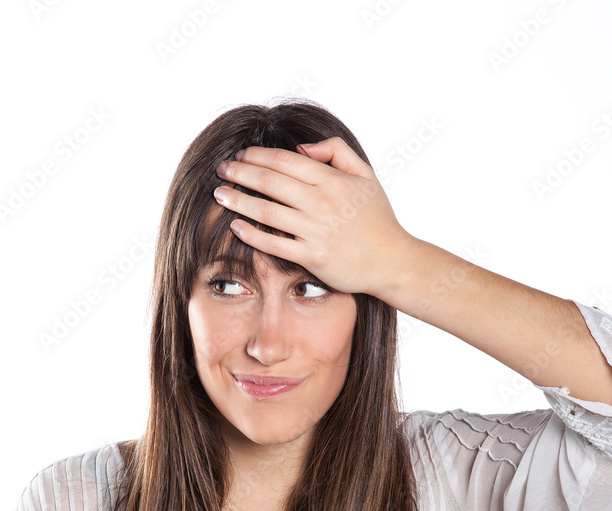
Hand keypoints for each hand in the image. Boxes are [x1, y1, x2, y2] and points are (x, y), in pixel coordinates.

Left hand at [213, 137, 415, 296]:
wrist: (392, 261)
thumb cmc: (378, 218)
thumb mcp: (365, 175)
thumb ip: (336, 151)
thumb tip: (301, 148)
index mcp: (333, 181)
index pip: (285, 161)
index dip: (258, 156)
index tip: (241, 155)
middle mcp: (322, 204)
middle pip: (270, 182)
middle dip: (240, 173)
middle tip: (222, 169)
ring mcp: (316, 231)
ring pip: (266, 212)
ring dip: (238, 201)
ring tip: (220, 194)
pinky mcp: (312, 257)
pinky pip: (274, 244)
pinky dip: (251, 234)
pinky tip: (236, 226)